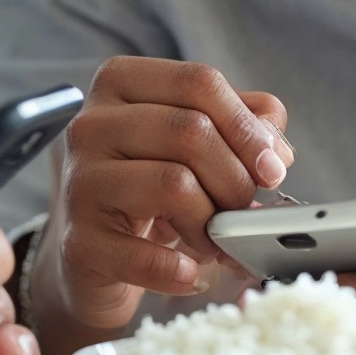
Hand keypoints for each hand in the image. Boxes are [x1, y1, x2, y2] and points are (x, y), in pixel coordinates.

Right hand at [22, 58, 290, 354]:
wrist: (96, 251)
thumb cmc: (150, 187)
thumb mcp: (195, 143)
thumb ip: (242, 126)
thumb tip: (277, 149)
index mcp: (121, 84)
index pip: (198, 82)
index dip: (247, 126)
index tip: (273, 166)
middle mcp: (91, 125)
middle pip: (190, 131)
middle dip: (235, 179)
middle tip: (244, 211)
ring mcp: (80, 182)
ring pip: (174, 185)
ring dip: (212, 225)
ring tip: (213, 242)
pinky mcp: (79, 240)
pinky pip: (147, 255)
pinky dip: (183, 270)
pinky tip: (189, 272)